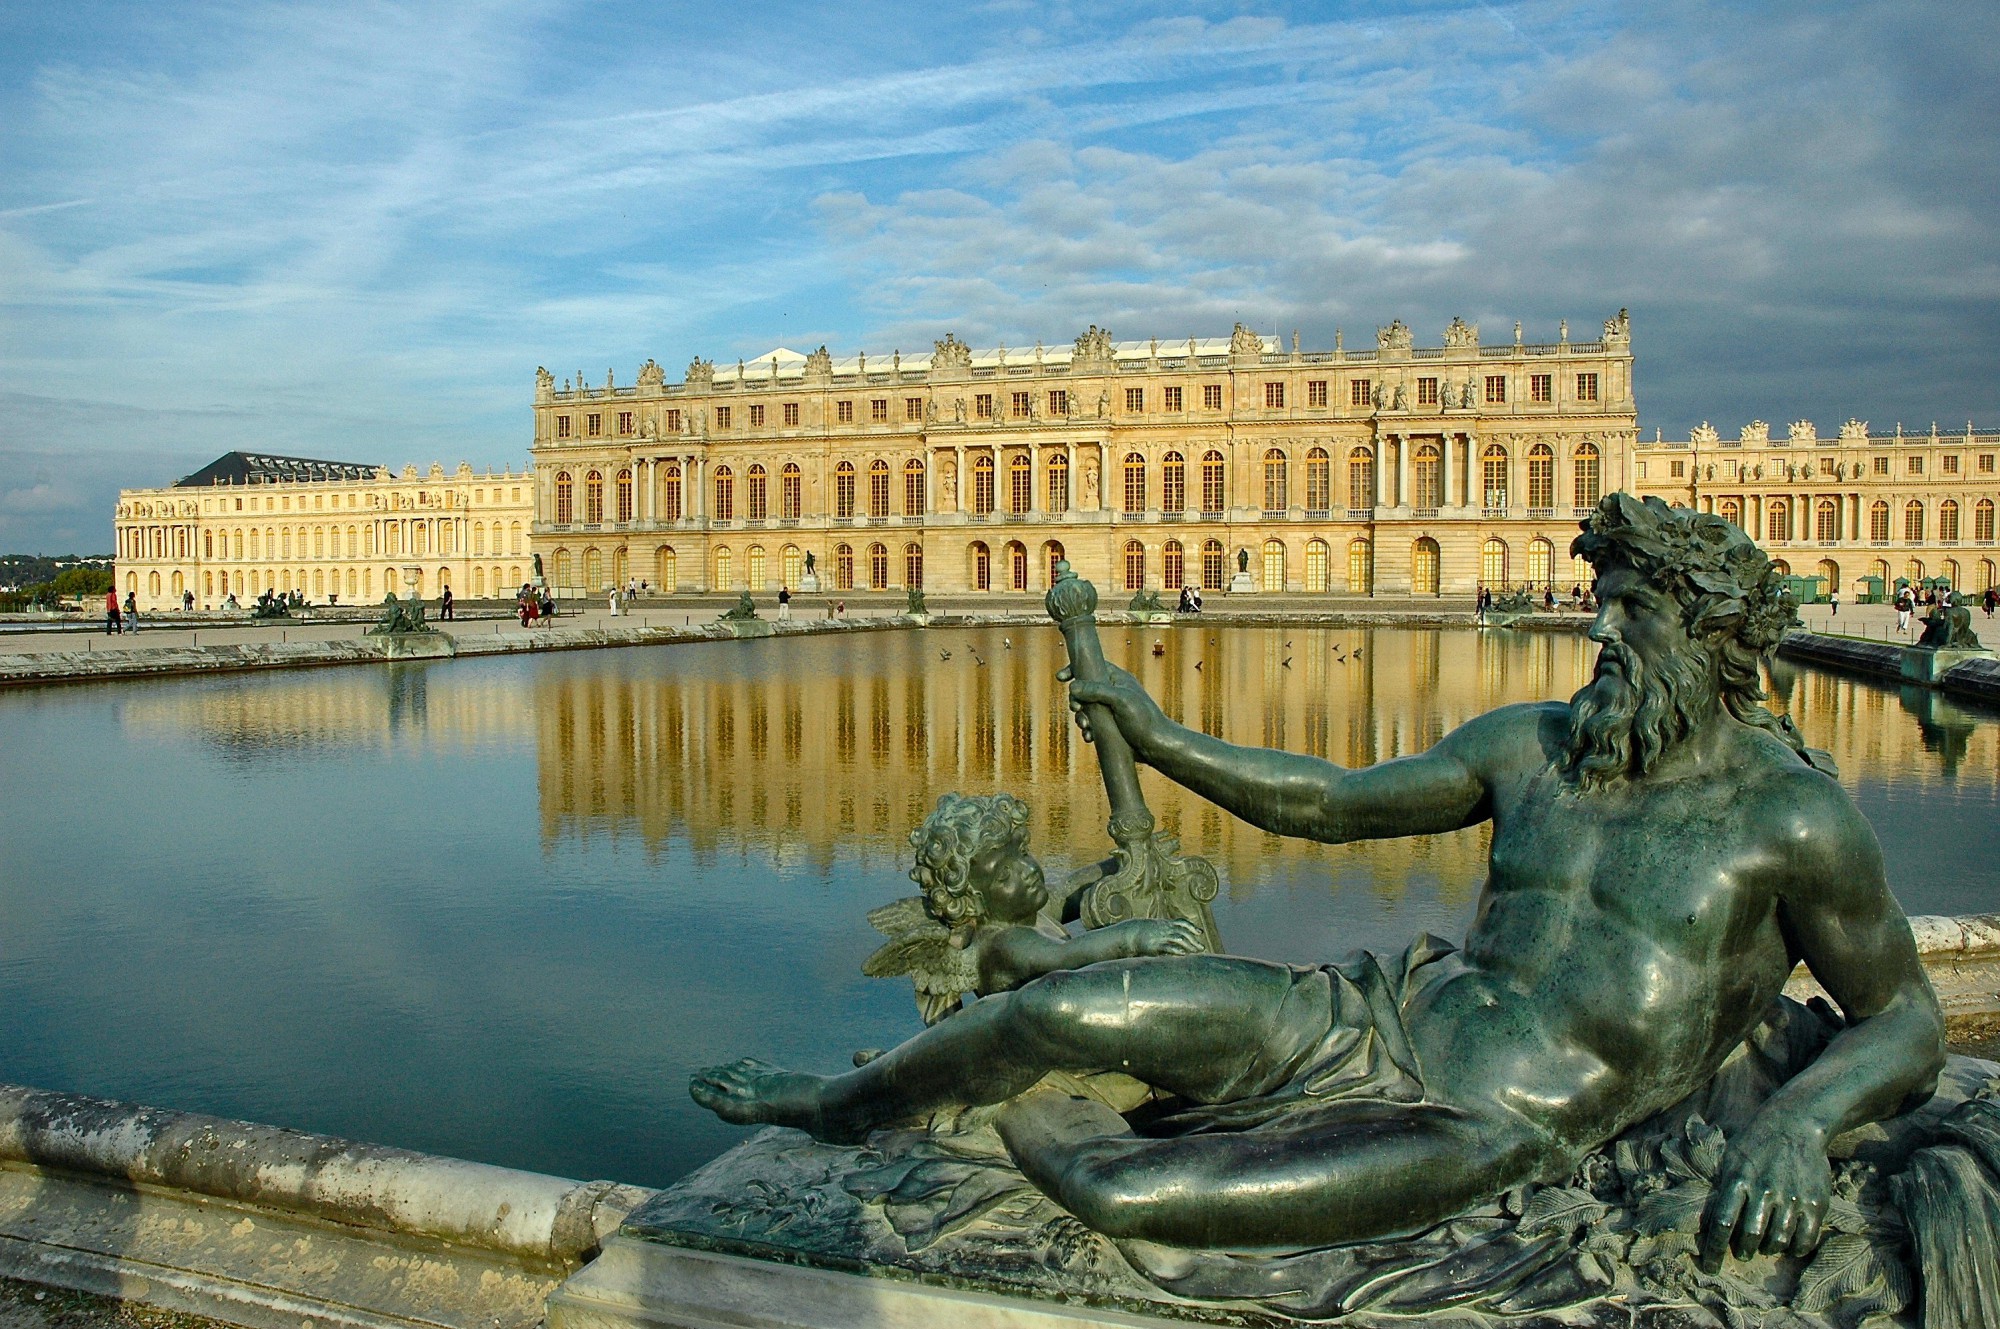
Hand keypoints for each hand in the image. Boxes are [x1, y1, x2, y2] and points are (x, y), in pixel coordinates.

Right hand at [1058, 664, 1167, 753]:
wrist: (1156, 747)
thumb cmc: (1144, 720)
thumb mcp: (1121, 700)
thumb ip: (1097, 691)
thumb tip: (1073, 687)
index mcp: (1118, 680)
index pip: (1092, 667)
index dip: (1075, 670)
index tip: (1061, 677)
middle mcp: (1113, 693)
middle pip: (1084, 690)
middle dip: (1076, 701)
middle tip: (1077, 710)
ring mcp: (1111, 710)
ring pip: (1086, 710)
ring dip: (1081, 719)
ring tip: (1087, 728)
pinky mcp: (1110, 726)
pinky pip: (1091, 725)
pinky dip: (1087, 731)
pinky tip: (1090, 738)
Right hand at [1118, 917, 1206, 956]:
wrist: (1130, 933)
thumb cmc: (1143, 932)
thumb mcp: (1155, 927)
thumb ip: (1166, 929)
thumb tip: (1176, 935)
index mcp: (1165, 924)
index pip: (1182, 923)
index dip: (1192, 927)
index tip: (1200, 932)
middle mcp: (1165, 929)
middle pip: (1184, 932)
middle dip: (1194, 940)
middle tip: (1202, 948)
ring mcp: (1161, 937)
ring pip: (1179, 939)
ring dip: (1189, 945)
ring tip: (1197, 952)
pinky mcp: (1156, 946)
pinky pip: (1168, 948)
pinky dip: (1177, 950)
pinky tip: (1184, 954)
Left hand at [1699, 1122, 1832, 1268]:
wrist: (1795, 1124)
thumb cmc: (1755, 1143)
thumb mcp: (1729, 1158)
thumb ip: (1719, 1186)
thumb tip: (1702, 1217)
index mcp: (1737, 1179)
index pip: (1722, 1223)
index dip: (1713, 1250)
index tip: (1708, 1268)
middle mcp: (1764, 1190)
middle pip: (1750, 1236)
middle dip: (1744, 1251)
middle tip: (1743, 1253)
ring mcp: (1792, 1197)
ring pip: (1777, 1240)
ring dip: (1768, 1249)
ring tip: (1765, 1245)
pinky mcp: (1815, 1202)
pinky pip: (1805, 1238)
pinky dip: (1795, 1248)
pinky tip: (1789, 1245)